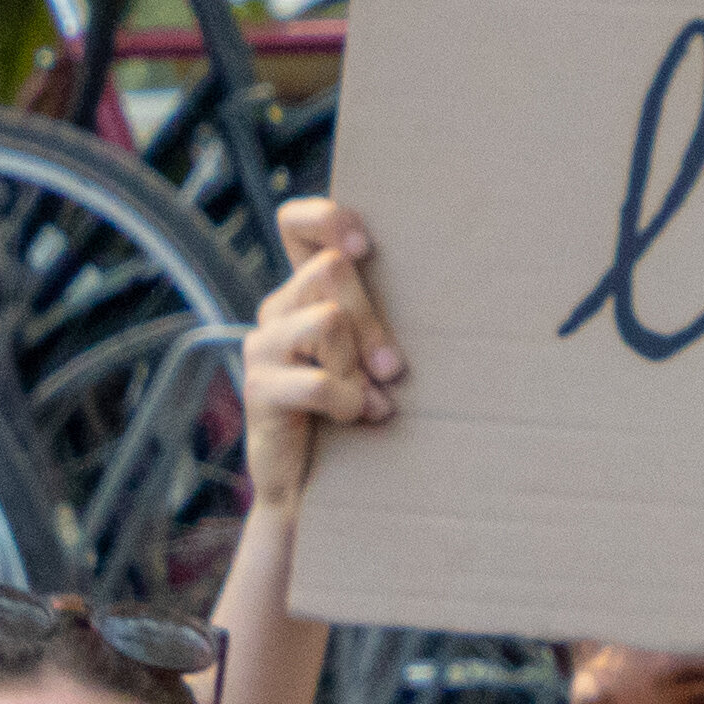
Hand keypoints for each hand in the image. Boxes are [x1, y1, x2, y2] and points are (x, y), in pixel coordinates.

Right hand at [242, 197, 406, 520]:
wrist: (312, 484)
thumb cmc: (358, 409)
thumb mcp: (371, 354)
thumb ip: (380, 318)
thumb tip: (445, 285)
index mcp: (304, 290)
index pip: (295, 222)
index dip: (327, 218)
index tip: (365, 246)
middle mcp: (277, 308)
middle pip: (332, 270)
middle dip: (373, 321)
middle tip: (392, 369)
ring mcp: (262, 346)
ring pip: (328, 320)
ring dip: (359, 367)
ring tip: (368, 399)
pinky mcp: (258, 389)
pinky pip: (319, 380)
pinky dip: (347, 402)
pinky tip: (353, 417)